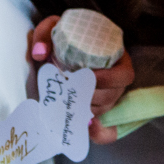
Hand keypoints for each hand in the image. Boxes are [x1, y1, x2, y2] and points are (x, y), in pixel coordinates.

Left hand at [29, 15, 135, 143]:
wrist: (61, 46)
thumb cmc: (63, 37)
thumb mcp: (54, 28)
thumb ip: (44, 34)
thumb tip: (39, 54)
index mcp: (116, 59)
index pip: (124, 75)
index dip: (110, 80)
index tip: (89, 77)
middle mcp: (116, 81)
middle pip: (112, 96)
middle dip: (92, 96)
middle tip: (69, 91)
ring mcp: (108, 98)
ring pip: (104, 110)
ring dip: (87, 109)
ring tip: (67, 101)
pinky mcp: (98, 111)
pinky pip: (108, 131)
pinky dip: (100, 134)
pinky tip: (86, 128)